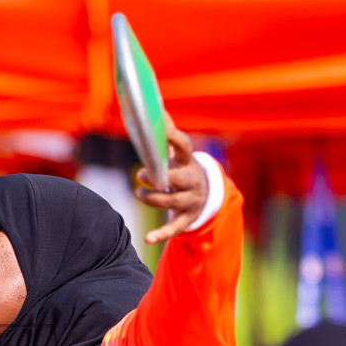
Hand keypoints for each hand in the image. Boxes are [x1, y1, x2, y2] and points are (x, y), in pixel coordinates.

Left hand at [134, 117, 209, 243]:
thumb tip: (157, 106)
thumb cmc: (184, 168)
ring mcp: (191, 201)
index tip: (161, 130)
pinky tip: (147, 239)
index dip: (173, 138)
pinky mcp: (187, 219)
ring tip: (139, 192)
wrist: (207, 195)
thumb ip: (168, 133)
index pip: (184, 147)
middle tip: (142, 173)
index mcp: (190, 162)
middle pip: (177, 179)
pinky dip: (160, 235)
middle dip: (158, 177)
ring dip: (151, 198)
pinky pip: (174, 229)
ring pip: (171, 203)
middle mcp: (193, 181)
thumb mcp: (180, 153)